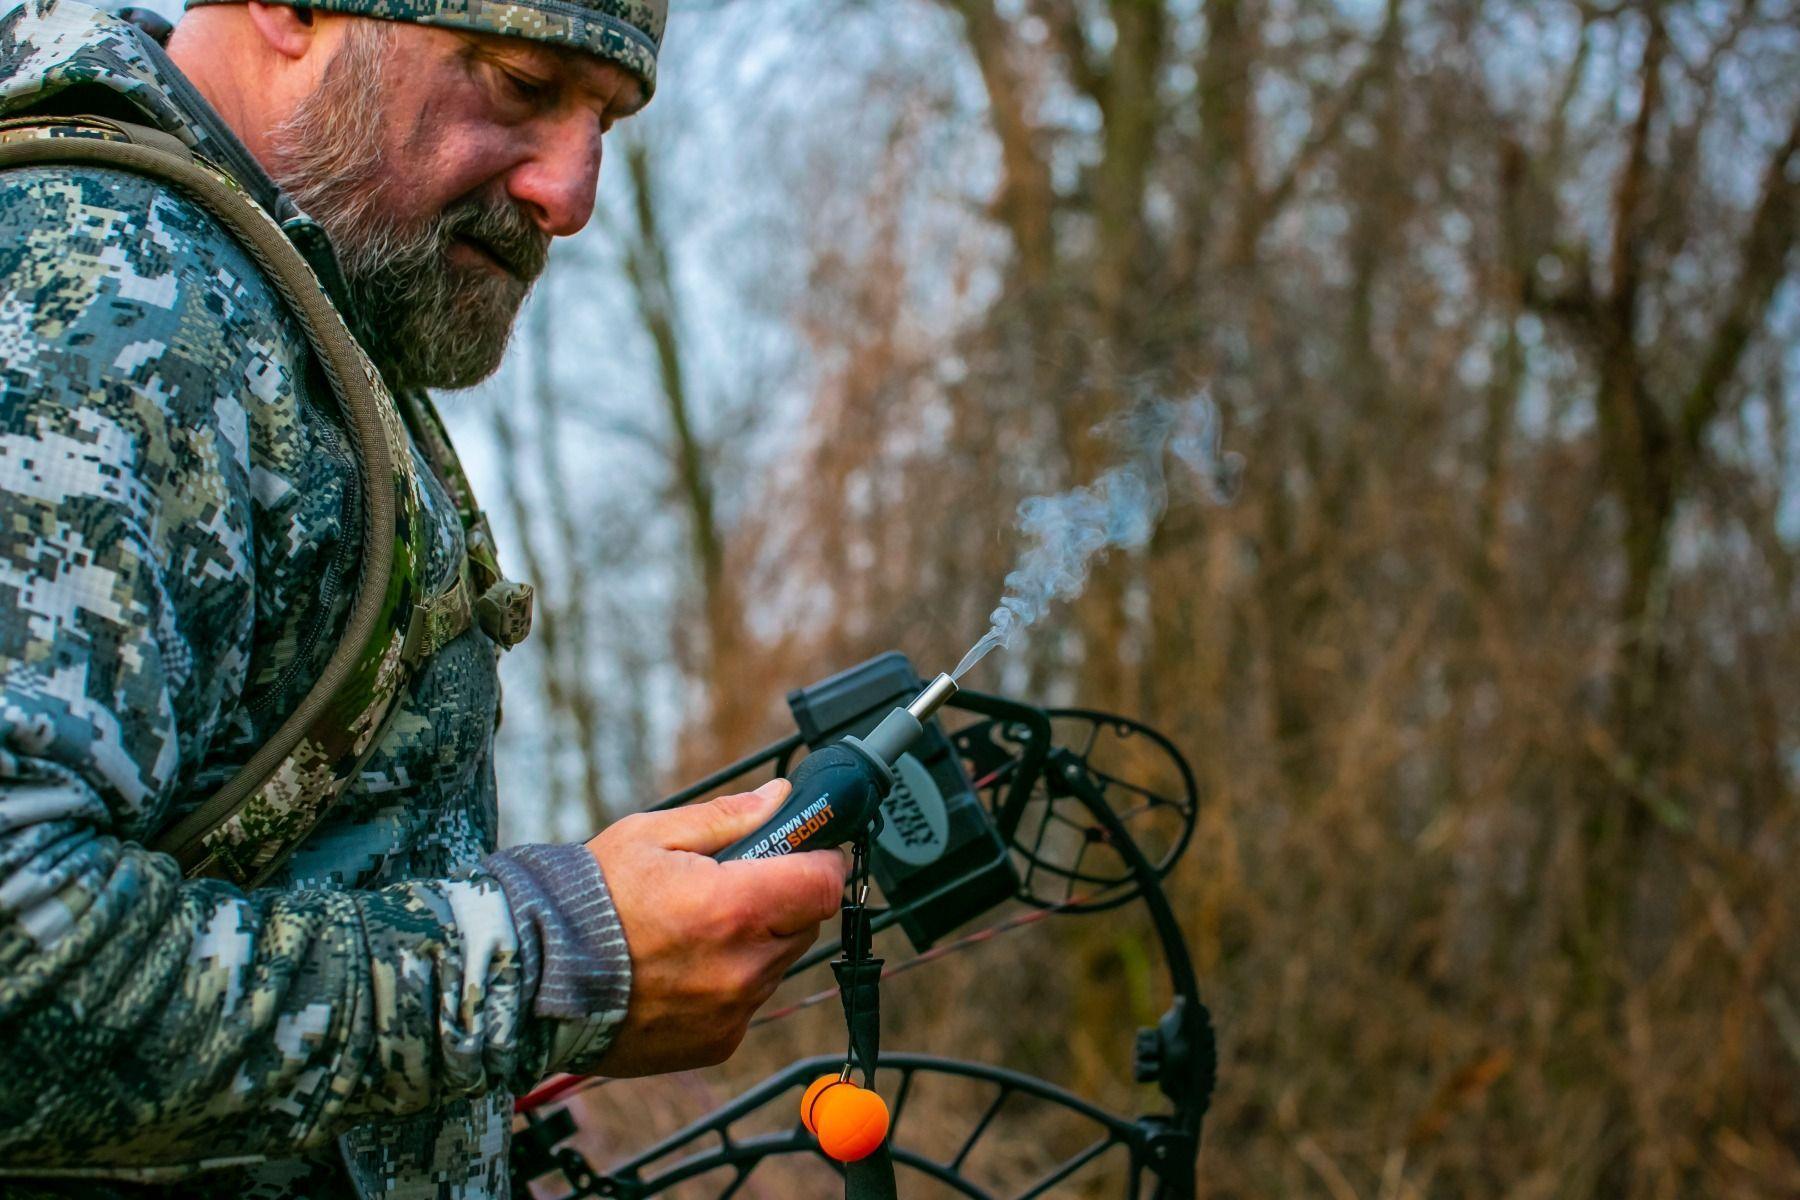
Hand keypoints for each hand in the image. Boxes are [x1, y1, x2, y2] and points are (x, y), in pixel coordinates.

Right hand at [585, 779, 848, 1075]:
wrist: (535, 978)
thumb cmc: (590, 900)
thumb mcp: (652, 836)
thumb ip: (728, 817)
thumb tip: (781, 798)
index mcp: (734, 908)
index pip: (824, 883)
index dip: (819, 860)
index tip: (803, 852)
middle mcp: (743, 967)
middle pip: (806, 924)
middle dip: (781, 900)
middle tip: (731, 887)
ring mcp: (733, 1012)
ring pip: (776, 964)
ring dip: (754, 943)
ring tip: (692, 931)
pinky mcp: (717, 1044)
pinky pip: (747, 1004)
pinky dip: (729, 984)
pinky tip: (681, 969)